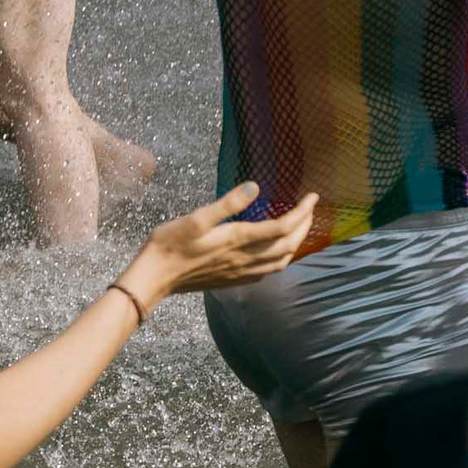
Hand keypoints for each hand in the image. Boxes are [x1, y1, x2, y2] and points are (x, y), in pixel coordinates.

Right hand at [126, 182, 317, 297]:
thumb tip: (255, 186)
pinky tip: (276, 251)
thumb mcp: (195, 218)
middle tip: (311, 208)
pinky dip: (281, 259)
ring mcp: (240, 273)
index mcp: (239, 240)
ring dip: (297, 244)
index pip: (284, 226)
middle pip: (289, 245)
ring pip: (281, 262)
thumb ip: (227, 204)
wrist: (153, 279)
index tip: (313, 196)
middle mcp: (245, 259)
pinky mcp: (233, 281)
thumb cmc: (169, 245)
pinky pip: (268, 272)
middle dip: (306, 226)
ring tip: (300, 227)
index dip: (303, 211)